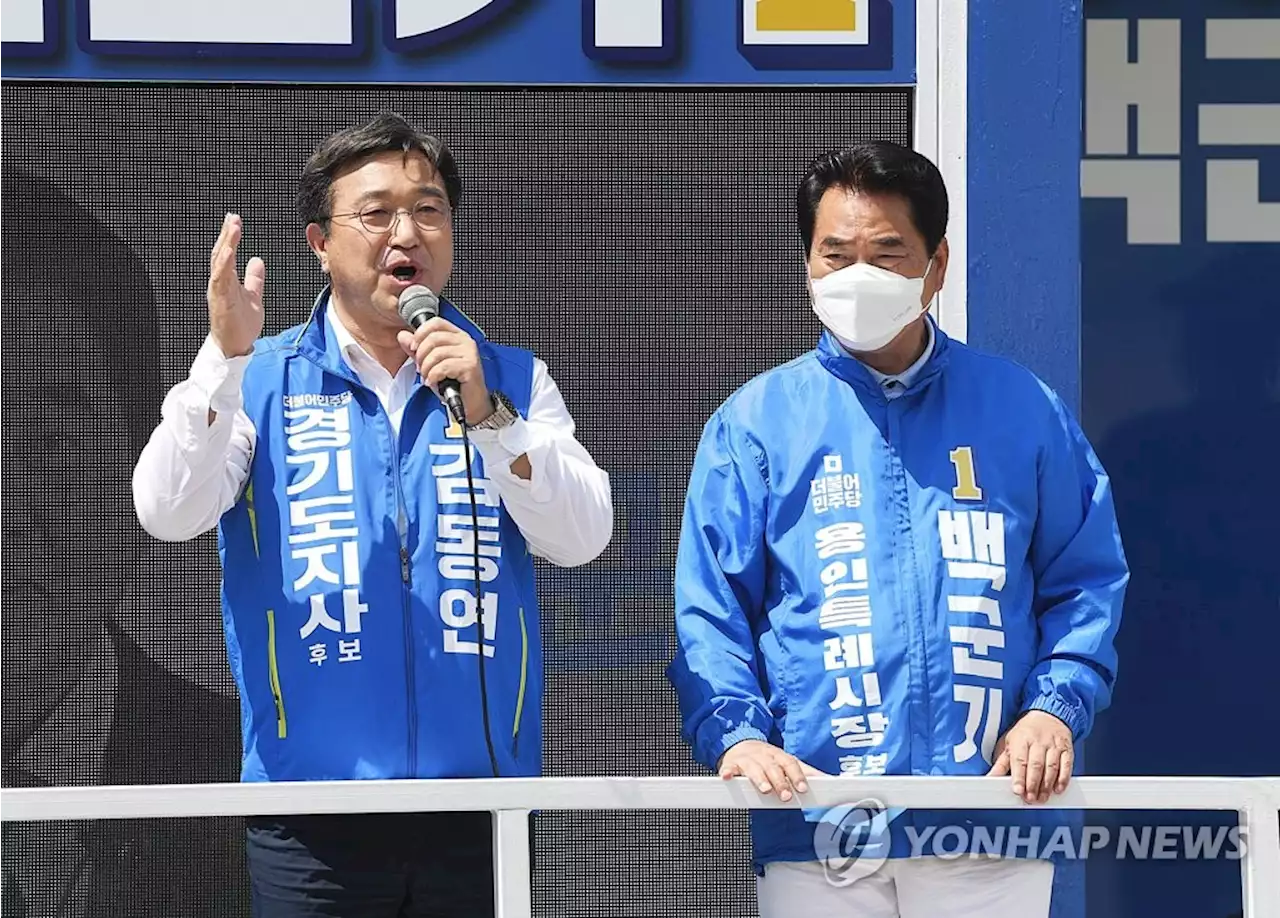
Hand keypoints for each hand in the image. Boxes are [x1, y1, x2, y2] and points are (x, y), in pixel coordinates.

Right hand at [207, 213, 263, 357]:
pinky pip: (220, 281)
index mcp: (226, 281)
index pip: (227, 254)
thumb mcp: (253, 297)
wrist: (234, 348)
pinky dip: (224, 266)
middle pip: (221, 254)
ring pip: (220, 264)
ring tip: (232, 228)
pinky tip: (230, 252)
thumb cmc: (240, 325)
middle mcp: (219, 284)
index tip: (234, 220)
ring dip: (226, 245)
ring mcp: (218, 292)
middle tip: (232, 217)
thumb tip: (257, 260)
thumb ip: (254, 279)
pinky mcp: (220, 302)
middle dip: (226, 235)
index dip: (230, 237)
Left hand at [396, 317, 491, 423]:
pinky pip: (443, 367)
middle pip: (433, 338)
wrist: (470, 403)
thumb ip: (417, 349)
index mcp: (457, 336)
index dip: (420, 333)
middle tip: (420, 368)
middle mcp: (465, 341)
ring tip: (428, 377)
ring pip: (437, 353)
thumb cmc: (454, 383)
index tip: (413, 348)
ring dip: (426, 368)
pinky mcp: (470, 366)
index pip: (436, 323)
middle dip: (421, 355)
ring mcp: (469, 353)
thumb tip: (403, 336)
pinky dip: (433, 376)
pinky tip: (433, 382)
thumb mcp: (431, 364)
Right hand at [717, 739, 822, 802]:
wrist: (739, 744)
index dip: (797, 775)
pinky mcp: (731, 764)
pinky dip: (727, 772)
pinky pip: (728, 767)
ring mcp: (747, 759)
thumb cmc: (767, 759)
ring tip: (765, 790)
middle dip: (780, 781)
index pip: (790, 764)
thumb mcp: (785, 762)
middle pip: (773, 767)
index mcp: (778, 756)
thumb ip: (805, 772)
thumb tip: (828, 779)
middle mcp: (764, 756)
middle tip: (786, 796)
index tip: (803, 788)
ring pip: (753, 768)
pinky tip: (727, 777)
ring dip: (759, 778)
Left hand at [987, 710, 1073, 803]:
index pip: (1019, 760)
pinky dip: (1063, 779)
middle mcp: (1038, 741)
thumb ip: (1001, 763)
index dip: (1019, 777)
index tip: (1017, 790)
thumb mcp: (1009, 744)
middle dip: (1033, 784)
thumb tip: (990, 778)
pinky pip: (1067, 765)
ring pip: (1051, 767)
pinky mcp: (1066, 749)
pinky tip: (1058, 789)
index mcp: (1021, 739)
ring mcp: (1053, 745)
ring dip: (1047, 785)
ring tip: (1042, 798)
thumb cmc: (1025, 732)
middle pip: (1036, 765)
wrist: (1048, 715)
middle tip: (1030, 799)